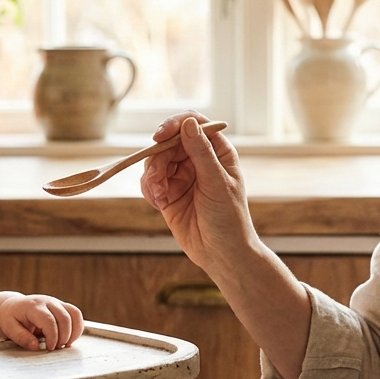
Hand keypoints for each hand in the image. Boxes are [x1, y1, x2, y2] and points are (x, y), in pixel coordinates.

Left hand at [0, 294, 84, 350]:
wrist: (13, 306)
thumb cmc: (11, 318)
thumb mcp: (9, 328)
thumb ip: (21, 337)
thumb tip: (36, 346)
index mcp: (33, 306)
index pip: (49, 320)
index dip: (53, 336)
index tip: (49, 348)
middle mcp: (47, 301)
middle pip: (65, 318)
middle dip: (64, 337)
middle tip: (55, 349)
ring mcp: (57, 302)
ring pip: (75, 314)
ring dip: (74, 332)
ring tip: (64, 345)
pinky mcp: (62, 306)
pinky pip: (76, 315)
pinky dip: (77, 328)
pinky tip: (69, 339)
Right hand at [140, 112, 259, 267]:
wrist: (222, 254)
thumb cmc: (229, 219)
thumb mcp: (217, 183)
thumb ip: (201, 153)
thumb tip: (188, 123)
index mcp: (217, 152)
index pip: (194, 124)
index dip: (175, 125)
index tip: (160, 136)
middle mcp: (198, 160)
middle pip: (169, 143)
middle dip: (158, 159)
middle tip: (157, 179)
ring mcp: (182, 177)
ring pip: (156, 162)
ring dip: (152, 177)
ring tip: (160, 196)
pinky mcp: (169, 194)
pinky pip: (150, 182)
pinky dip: (150, 190)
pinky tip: (158, 204)